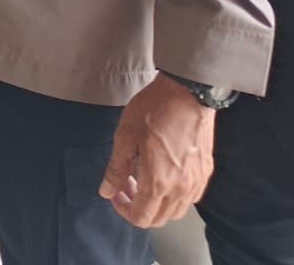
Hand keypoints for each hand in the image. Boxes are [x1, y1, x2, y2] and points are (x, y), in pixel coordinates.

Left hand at [99, 75, 216, 226]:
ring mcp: (197, 182)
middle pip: (159, 219)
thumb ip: (116, 169)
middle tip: (126, 185)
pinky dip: (173, 196)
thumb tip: (107, 190)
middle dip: (138, 208)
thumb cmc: (154, 110)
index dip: (123, 210)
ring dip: (156, 203)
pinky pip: (189, 198)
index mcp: (159, 182)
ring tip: (142, 178)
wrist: (188, 93)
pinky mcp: (206, 172)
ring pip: (176, 211)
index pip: (142, 218)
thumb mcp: (125, 136)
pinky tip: (162, 174)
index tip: (115, 193)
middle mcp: (182, 189)